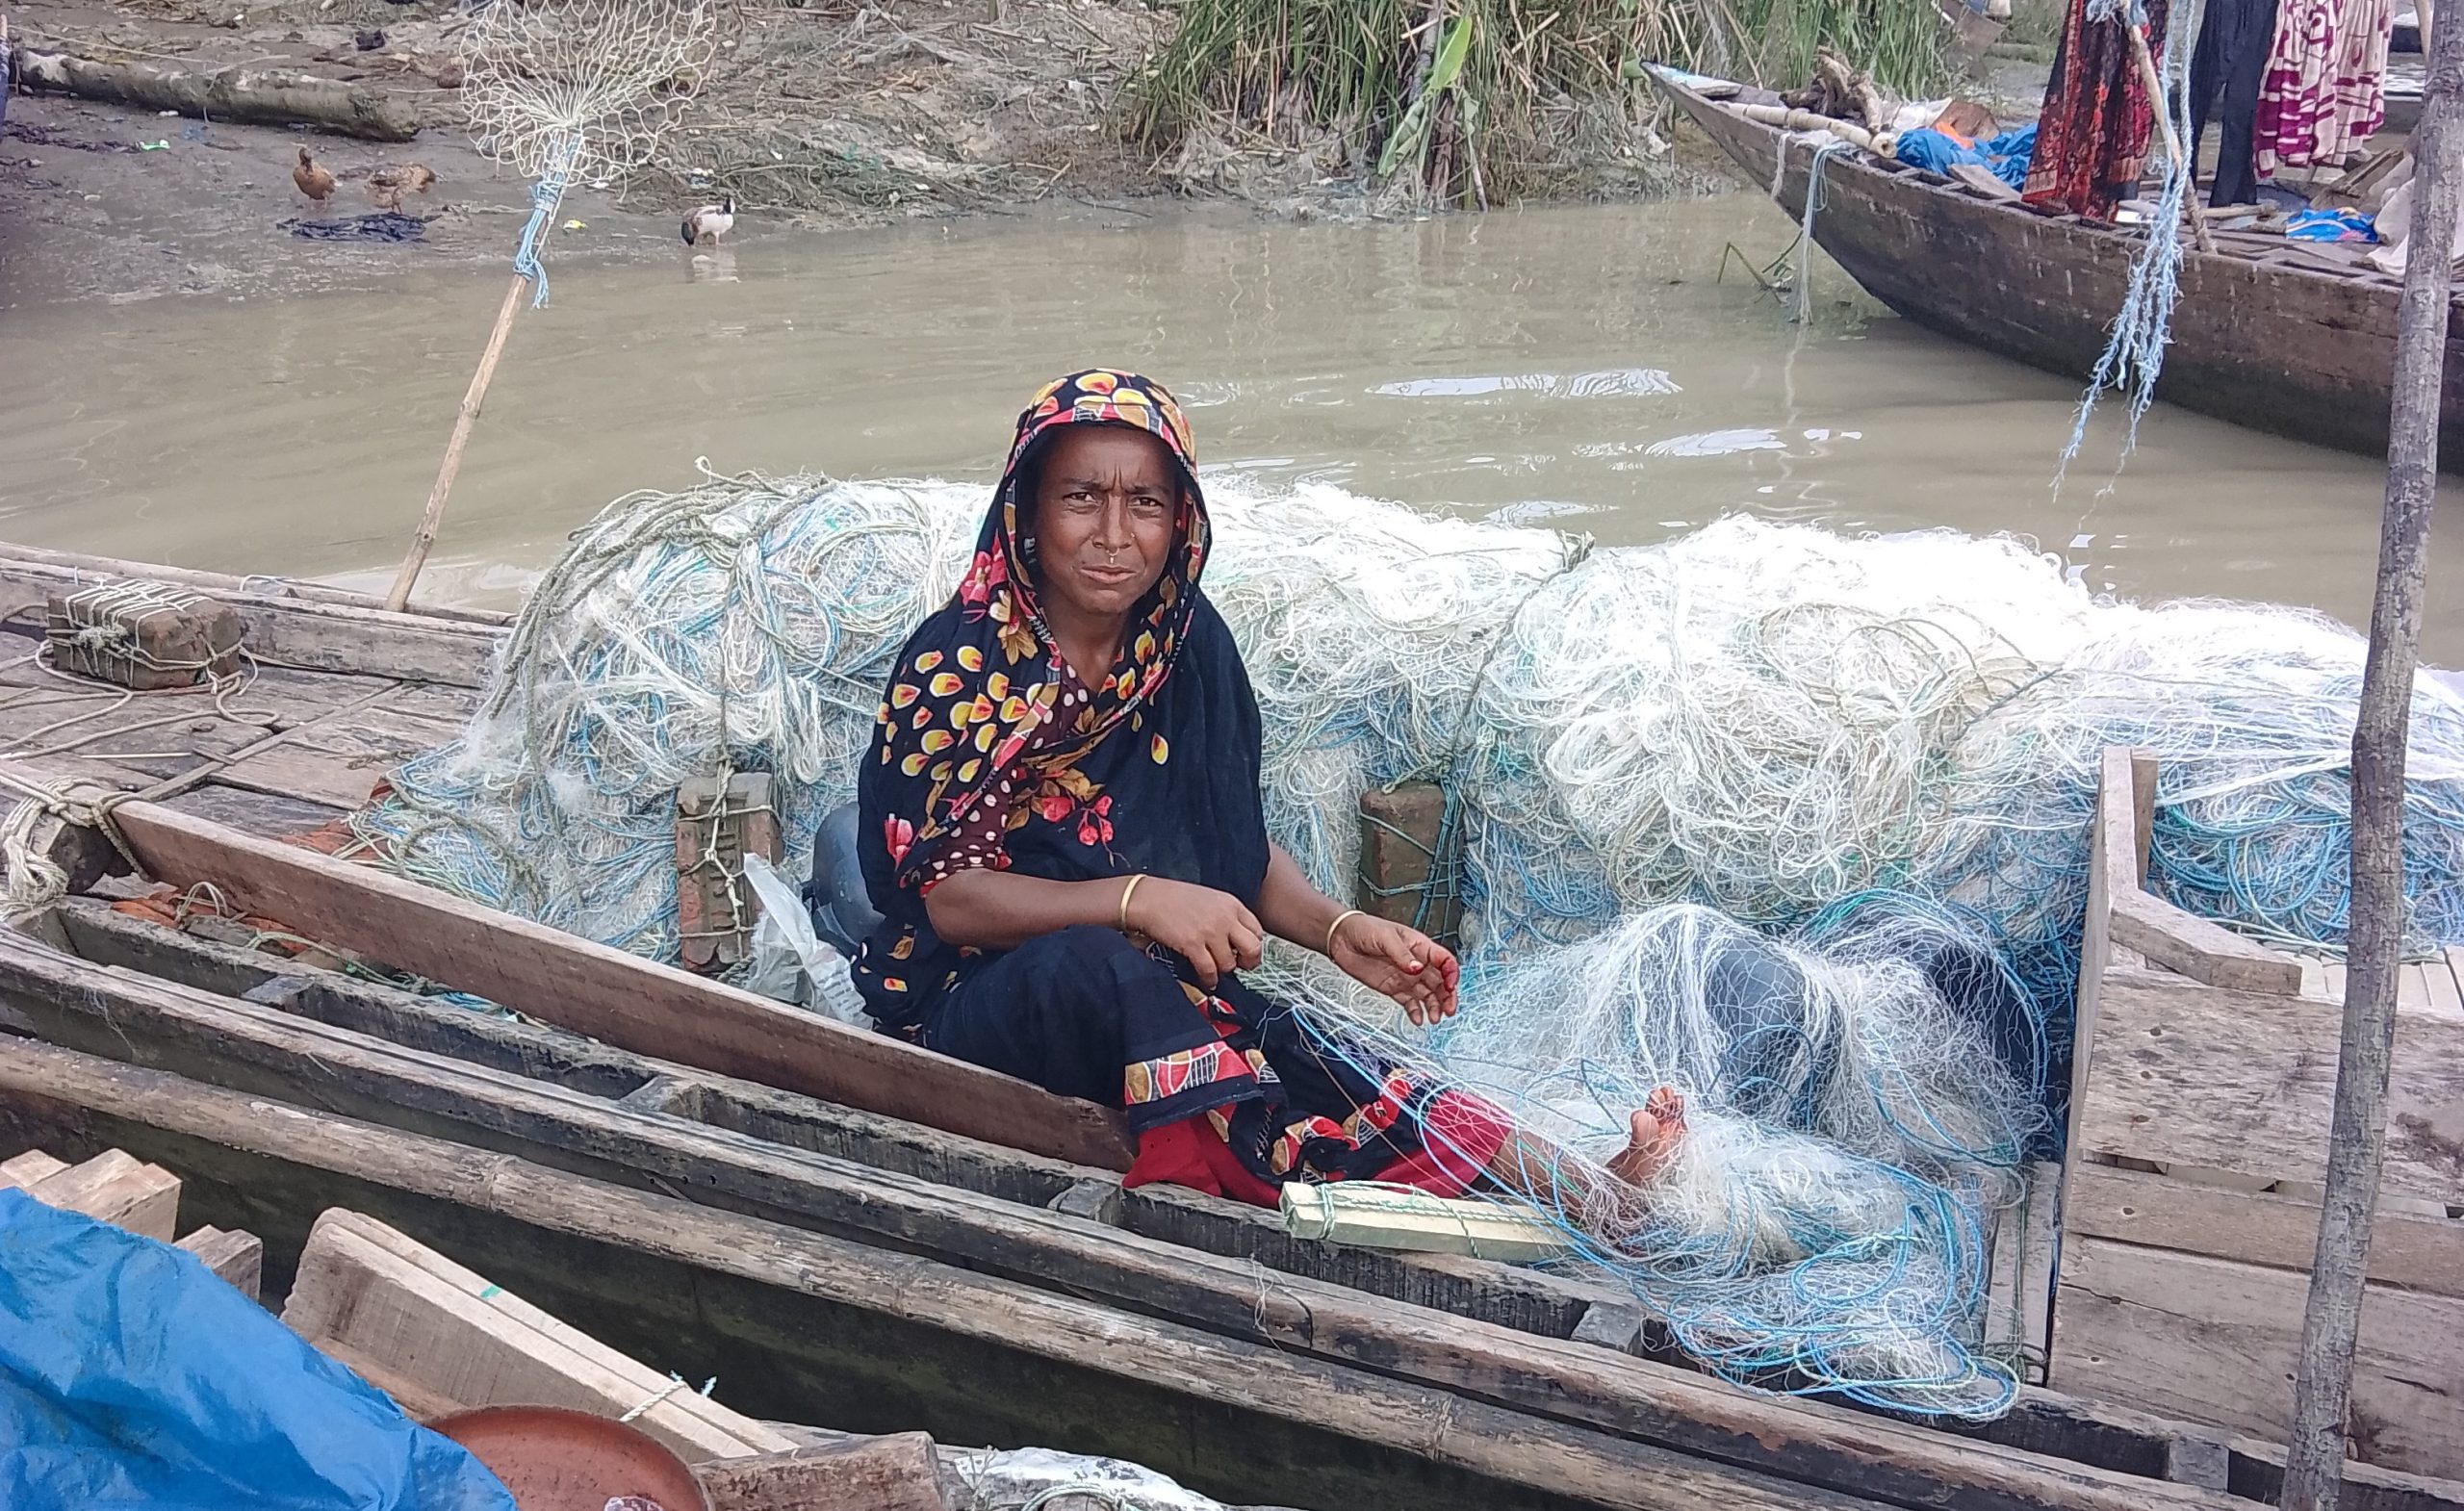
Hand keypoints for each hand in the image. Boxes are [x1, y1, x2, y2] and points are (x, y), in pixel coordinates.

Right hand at [1124, 876, 1263, 989]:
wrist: (1147, 898)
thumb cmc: (1175, 898)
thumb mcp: (1210, 899)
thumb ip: (1226, 916)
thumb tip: (1236, 941)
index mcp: (1231, 904)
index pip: (1257, 930)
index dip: (1253, 945)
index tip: (1245, 953)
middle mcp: (1225, 917)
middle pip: (1253, 948)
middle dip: (1248, 962)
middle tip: (1239, 967)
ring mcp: (1209, 931)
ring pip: (1230, 963)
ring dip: (1223, 971)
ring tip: (1214, 971)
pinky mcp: (1192, 944)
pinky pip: (1209, 970)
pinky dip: (1209, 979)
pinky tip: (1206, 980)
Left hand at [1330, 914, 1457, 1024]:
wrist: (1342, 938)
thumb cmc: (1365, 930)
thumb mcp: (1386, 938)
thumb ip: (1402, 954)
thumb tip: (1417, 968)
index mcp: (1419, 947)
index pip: (1444, 960)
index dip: (1451, 973)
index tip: (1450, 985)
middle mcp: (1416, 963)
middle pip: (1440, 981)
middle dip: (1447, 996)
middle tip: (1448, 1010)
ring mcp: (1406, 977)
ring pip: (1428, 994)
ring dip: (1434, 1006)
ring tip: (1435, 1018)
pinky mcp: (1394, 988)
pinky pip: (1410, 1002)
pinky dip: (1416, 1011)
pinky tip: (1418, 1019)